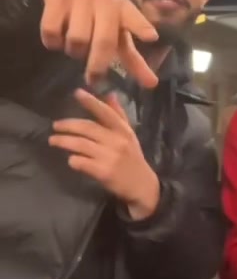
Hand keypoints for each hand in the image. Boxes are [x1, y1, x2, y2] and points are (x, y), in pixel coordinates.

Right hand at [40, 0, 158, 87]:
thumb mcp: (118, 26)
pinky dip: (53, 42)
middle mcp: (104, 2)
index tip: (152, 37)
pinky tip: (56, 40)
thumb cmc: (100, 8)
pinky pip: (51, 30)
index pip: (134, 18)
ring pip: (76, 39)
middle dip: (98, 65)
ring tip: (74, 49)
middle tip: (93, 79)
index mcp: (122, 9)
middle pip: (103, 41)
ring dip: (74, 51)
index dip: (142, 27)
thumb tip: (152, 85)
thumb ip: (133, 57)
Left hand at [48, 90, 160, 219]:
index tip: (77, 93)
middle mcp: (117, 141)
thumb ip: (118, 115)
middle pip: (88, 128)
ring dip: (64, 141)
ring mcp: (110, 157)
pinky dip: (73, 160)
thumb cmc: (132, 158)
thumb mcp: (129, 135)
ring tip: (53, 141)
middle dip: (68, 125)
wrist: (142, 185)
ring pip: (81, 145)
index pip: (105, 112)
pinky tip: (70, 160)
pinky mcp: (103, 172)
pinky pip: (81, 162)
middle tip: (55, 126)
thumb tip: (110, 94)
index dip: (91, 102)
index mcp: (123, 130)